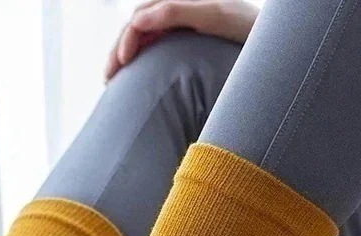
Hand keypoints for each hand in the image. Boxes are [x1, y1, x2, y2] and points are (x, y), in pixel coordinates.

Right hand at [105, 0, 259, 79]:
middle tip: (108, 79)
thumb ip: (177, 12)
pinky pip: (156, 45)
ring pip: (144, 36)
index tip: (120, 64)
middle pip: (138, 25)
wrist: (273, 49)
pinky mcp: (190, 42)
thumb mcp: (214, 17)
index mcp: (186, 1)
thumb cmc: (249, 31)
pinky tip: (134, 78)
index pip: (142, 14)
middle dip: (119, 49)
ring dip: (126, 56)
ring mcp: (186, 26)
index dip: (126, 37)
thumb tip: (137, 20)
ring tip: (114, 81)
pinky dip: (141, 59)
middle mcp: (184, 10)